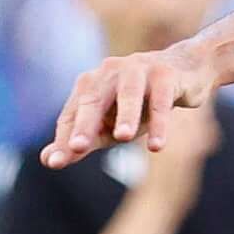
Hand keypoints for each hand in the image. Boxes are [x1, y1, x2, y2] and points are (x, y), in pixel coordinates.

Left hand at [45, 41, 218, 168]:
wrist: (186, 72)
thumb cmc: (141, 103)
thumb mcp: (110, 125)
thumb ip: (83, 141)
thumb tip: (48, 161)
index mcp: (90, 85)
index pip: (73, 114)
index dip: (65, 138)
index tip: (56, 163)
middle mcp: (109, 73)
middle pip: (94, 100)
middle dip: (86, 123)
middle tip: (78, 147)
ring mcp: (138, 70)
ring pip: (129, 94)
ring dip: (126, 115)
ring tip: (123, 138)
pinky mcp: (165, 75)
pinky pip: (161, 100)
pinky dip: (159, 122)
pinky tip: (157, 146)